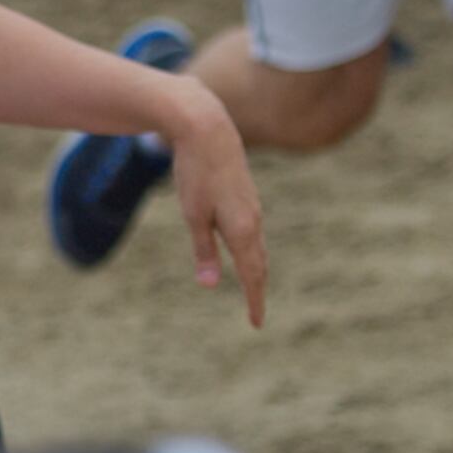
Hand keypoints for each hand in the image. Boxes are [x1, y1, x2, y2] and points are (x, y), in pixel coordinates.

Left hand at [155, 78, 267, 326]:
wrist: (208, 128)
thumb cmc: (196, 172)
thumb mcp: (193, 215)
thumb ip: (203, 251)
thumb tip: (210, 285)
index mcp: (242, 230)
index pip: (253, 275)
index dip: (254, 301)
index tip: (255, 323)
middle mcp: (253, 221)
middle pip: (259, 264)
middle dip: (257, 289)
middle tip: (255, 314)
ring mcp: (252, 207)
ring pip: (257, 246)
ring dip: (256, 269)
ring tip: (252, 289)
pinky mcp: (246, 195)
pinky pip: (252, 231)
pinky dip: (251, 250)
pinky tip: (244, 252)